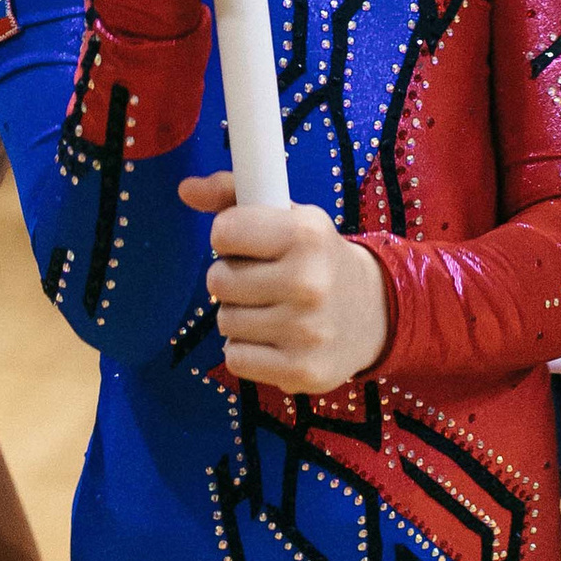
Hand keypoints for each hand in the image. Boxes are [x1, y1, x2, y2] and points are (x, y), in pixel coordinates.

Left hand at [180, 173, 389, 393]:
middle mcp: (309, 282)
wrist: (374, 311)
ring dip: (239, 315)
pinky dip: (246, 350)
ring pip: (225, 321)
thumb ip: (233, 195)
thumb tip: (186, 189)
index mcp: (306, 234)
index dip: (229, 237)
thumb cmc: (316, 257)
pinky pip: (235, 358)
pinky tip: (273, 338)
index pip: (224, 231)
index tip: (250, 244)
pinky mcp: (301, 371)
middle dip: (231, 279)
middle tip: (261, 280)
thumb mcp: (288, 215)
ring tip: (271, 309)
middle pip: (218, 280)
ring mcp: (306, 331)